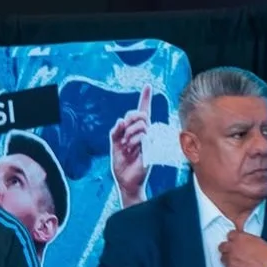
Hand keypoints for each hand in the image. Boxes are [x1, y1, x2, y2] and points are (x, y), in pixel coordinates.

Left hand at [109, 88, 150, 206]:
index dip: (145, 98)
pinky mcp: (151, 146)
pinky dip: (133, 140)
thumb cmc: (121, 164)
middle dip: (130, 119)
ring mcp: (149, 139)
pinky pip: (142, 135)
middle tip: (124, 132)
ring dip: (129, 134)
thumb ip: (116, 131)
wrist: (125, 180)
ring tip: (128, 147)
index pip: (142, 111)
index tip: (147, 85)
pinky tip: (131, 150)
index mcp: (135, 131)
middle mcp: (144, 133)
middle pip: (139, 114)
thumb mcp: (114, 145)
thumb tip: (121, 120)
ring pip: (140, 124)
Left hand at [218, 229, 266, 266]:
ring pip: (223, 258)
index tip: (236, 242)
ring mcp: (230, 259)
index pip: (230, 235)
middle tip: (234, 252)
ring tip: (237, 262)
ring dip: (228, 259)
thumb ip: (246, 239)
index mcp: (240, 237)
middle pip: (222, 246)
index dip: (234, 239)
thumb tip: (242, 241)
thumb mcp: (258, 240)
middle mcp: (232, 247)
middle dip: (228, 249)